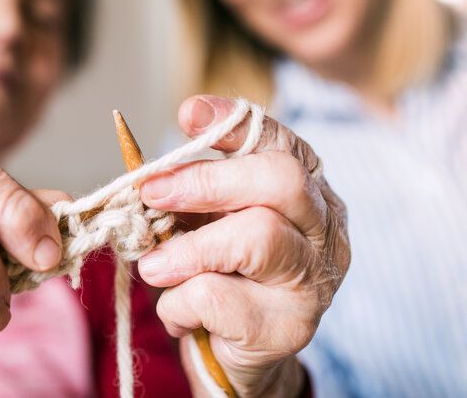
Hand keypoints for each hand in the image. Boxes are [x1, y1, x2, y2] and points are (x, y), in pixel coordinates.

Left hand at [137, 95, 349, 396]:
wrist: (234, 355)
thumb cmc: (219, 274)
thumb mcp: (203, 222)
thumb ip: (187, 194)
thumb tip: (147, 173)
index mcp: (304, 188)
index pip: (278, 140)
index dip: (233, 122)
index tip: (188, 114)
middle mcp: (322, 227)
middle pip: (281, 180)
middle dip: (207, 180)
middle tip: (152, 193)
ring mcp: (314, 278)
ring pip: (257, 238)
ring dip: (188, 250)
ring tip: (152, 267)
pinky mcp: (291, 326)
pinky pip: (223, 298)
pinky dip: (181, 303)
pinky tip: (177, 313)